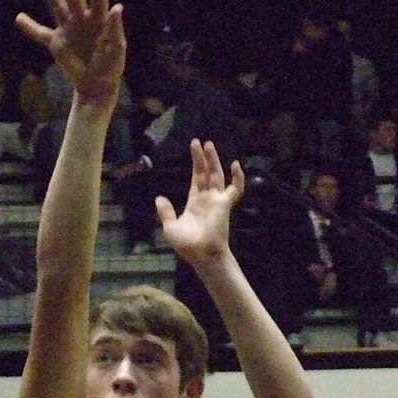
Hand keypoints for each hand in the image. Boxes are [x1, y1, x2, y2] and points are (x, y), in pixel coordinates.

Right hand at [15, 0, 124, 107]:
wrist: (97, 85)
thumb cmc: (111, 66)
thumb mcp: (117, 49)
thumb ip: (116, 28)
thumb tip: (117, 7)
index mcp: (99, 19)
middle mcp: (82, 19)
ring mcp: (68, 29)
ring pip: (57, 6)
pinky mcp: (56, 44)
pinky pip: (40, 33)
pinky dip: (29, 27)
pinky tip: (19, 18)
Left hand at [155, 139, 242, 264]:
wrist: (202, 254)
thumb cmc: (187, 244)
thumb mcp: (170, 228)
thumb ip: (165, 212)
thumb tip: (159, 198)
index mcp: (195, 202)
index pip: (196, 178)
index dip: (195, 164)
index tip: (193, 148)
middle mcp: (207, 198)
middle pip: (206, 173)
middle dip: (203, 158)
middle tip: (198, 142)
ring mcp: (217, 200)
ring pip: (217, 175)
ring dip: (213, 160)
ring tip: (208, 145)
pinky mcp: (225, 203)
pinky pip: (236, 189)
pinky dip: (238, 178)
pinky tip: (234, 165)